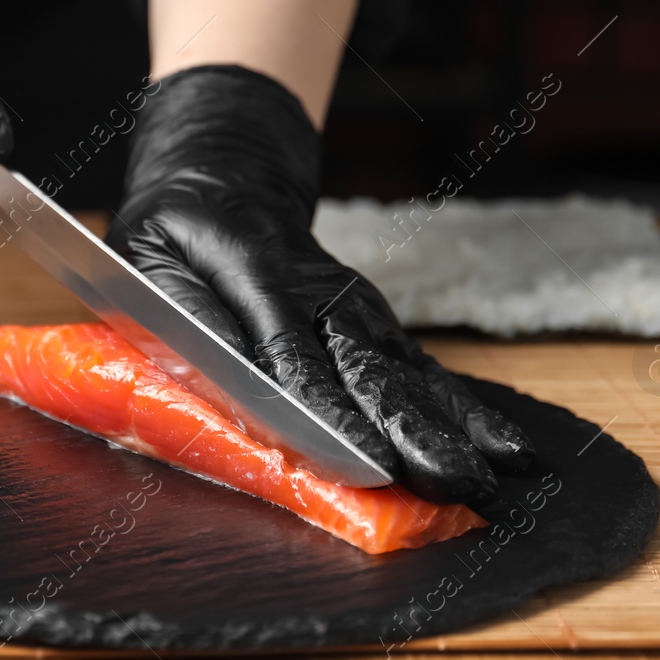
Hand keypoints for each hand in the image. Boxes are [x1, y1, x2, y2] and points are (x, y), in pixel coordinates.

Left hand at [108, 65, 532, 503]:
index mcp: (255, 271)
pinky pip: (421, 371)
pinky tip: (506, 446)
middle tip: (448, 478)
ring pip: (404, 371)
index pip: (289, 348)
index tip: (361, 457)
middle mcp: (319, 292)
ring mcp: (354, 308)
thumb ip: (186, 321)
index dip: (324, 407)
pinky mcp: (375, 326)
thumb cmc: (178, 235)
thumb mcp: (153, 263)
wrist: (228, 180)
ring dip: (449, 426)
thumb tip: (218, 381)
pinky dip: (465, 410)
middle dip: (410, 428)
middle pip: (366, 366)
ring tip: (493, 472)